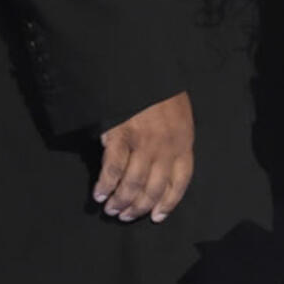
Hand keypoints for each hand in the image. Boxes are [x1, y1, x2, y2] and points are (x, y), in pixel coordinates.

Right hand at [93, 91, 194, 223]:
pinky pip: (112, 170)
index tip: (157, 216)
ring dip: (121, 201)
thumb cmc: (160, 91)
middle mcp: (166, 146)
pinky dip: (105, 185)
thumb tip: (163, 167)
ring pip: (133, 184)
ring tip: (111, 209)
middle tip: (126, 215)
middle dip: (139, 207)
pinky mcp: (120, 136)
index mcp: (183, 140)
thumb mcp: (179, 114)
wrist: (142, 67)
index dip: (168, 202)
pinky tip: (99, 193)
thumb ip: (175, 139)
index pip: (180, 181)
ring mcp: (143, 142)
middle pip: (153, 188)